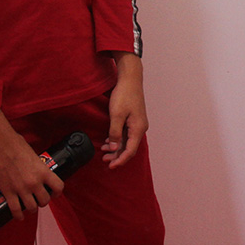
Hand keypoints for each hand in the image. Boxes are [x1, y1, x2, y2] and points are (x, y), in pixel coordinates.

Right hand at [0, 112, 63, 219]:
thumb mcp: (33, 154)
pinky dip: (18, 216)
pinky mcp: (8, 192)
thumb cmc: (16, 144)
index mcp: (43, 171)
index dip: (57, 192)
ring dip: (31, 209)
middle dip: (42, 201)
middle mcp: (34, 182)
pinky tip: (19, 216)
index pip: (59, 187)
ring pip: (31, 208)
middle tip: (38, 199)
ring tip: (29, 206)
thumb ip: (37, 165)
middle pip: (45, 201)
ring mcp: (21, 188)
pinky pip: (15, 210)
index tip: (54, 193)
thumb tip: (37, 169)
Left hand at [103, 53, 147, 168]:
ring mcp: (137, 123)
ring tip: (103, 152)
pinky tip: (107, 141)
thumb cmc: (125, 94)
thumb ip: (114, 133)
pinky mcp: (133, 119)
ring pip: (127, 141)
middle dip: (117, 156)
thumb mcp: (116, 115)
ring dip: (116, 148)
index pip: (130, 151)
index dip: (120, 160)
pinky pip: (126, 134)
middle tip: (104, 160)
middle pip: (129, 148)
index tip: (111, 166)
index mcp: (138, 128)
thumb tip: (113, 147)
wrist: (130, 79)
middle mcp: (140, 128)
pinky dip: (117, 139)